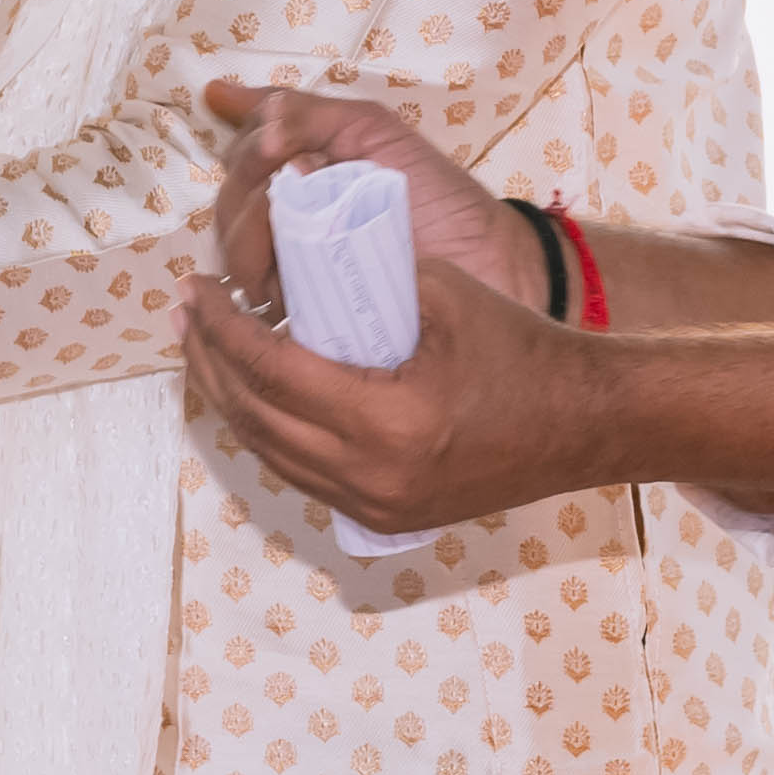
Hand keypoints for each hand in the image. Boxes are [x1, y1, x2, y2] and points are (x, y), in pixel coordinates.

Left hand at [169, 213, 604, 537]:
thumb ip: (363, 280)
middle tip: (185, 314)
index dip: (222, 328)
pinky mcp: (387, 517)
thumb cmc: (520, 347)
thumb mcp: (441, 294)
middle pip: (256, 418)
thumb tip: (287, 257)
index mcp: (385, 420)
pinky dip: (269, 434)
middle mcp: (373, 476)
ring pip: (272, 454)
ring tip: (204, 351)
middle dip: (209, 363)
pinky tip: (251, 397)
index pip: (270, 370)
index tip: (197, 289)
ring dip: (230, 401)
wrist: (587, 422)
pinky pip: (304, 476)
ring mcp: (378, 506)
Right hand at [199, 76, 543, 315]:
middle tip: (306, 181)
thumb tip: (218, 94)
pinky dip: (261, 289)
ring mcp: (288, 272)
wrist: (488, 262)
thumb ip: (303, 112)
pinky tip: (277, 284)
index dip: (249, 149)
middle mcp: (282, 222)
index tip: (281, 144)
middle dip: (252, 192)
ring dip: (253, 242)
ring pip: (234, 254)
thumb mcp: (372, 132)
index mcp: (294, 173)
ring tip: (302, 234)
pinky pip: (258, 304)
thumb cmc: (437, 196)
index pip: (238, 156)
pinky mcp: (301, 317)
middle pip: (228, 207)